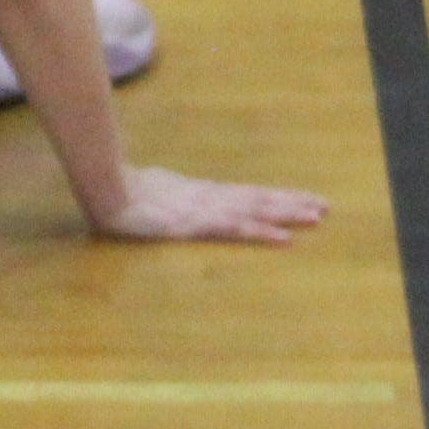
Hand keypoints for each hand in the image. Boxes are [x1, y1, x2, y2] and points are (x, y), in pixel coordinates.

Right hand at [99, 166, 328, 244]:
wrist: (103, 190)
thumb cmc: (116, 193)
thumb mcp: (143, 193)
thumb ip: (158, 195)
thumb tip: (160, 195)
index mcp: (196, 192)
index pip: (242, 193)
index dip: (271, 195)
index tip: (297, 196)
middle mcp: (207, 197)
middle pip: (256, 198)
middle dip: (290, 202)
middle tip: (324, 205)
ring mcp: (205, 209)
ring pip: (254, 210)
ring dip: (287, 213)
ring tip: (317, 216)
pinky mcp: (198, 224)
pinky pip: (237, 229)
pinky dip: (263, 232)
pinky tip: (285, 238)